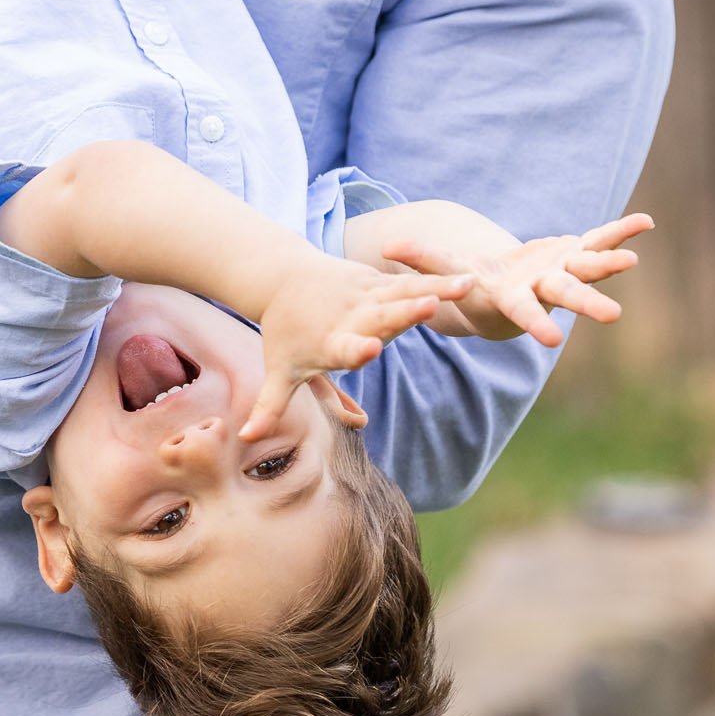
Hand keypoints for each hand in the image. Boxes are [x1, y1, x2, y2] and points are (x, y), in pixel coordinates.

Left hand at [241, 254, 471, 444]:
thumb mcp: (279, 370)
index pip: (343, 349)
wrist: (283, 277)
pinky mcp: (378, 280)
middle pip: (380, 316)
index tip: (368, 349)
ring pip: (403, 293)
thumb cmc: (284, 333)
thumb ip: (270, 406)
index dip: (356, 350)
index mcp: (329, 341)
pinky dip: (439, 282)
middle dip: (404, 312)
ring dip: (435, 290)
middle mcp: (350, 316)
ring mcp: (365, 294)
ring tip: (468, 285)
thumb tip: (245, 438)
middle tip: (428, 306)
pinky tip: (469, 281)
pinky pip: (412, 282)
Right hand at [380, 214, 652, 349]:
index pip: (524, 313)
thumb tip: (386, 246)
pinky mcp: (574, 253)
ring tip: (633, 261)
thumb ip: (423, 260)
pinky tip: (646, 223)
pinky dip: (620, 232)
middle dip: (588, 304)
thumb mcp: (447, 272)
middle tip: (614, 316)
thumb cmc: (472, 284)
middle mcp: (543, 288)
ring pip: (589, 269)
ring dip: (610, 264)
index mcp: (513, 297)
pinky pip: (600, 240)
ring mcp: (563, 271)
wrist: (504, 291)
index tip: (552, 341)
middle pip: (567, 297)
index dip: (536, 324)